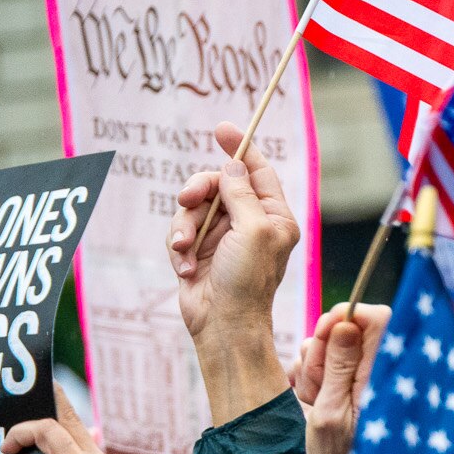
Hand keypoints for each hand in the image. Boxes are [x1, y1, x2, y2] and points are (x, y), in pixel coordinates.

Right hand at [168, 122, 300, 344]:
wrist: (223, 325)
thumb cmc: (247, 282)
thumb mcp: (253, 230)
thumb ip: (242, 193)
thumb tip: (232, 164)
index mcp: (275, 217)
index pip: (258, 172)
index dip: (241, 148)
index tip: (222, 128)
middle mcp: (250, 224)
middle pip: (218, 183)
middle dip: (199, 190)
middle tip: (189, 200)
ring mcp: (223, 237)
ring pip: (192, 207)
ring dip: (183, 226)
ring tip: (185, 248)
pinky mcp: (198, 251)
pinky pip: (178, 231)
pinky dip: (178, 247)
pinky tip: (186, 268)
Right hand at [295, 303, 390, 453]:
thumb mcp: (332, 413)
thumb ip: (340, 366)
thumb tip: (347, 323)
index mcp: (386, 377)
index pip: (379, 318)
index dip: (347, 317)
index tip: (323, 337)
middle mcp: (383, 373)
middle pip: (351, 328)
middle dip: (324, 349)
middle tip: (316, 388)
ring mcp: (369, 380)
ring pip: (336, 346)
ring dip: (316, 368)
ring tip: (316, 403)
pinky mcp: (356, 386)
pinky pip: (330, 364)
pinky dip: (316, 378)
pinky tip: (315, 404)